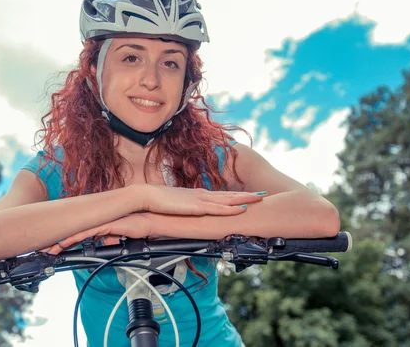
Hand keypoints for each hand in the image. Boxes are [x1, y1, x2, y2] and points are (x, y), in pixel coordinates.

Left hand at [39, 213, 153, 254]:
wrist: (150, 224)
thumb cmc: (138, 228)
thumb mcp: (119, 237)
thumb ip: (108, 239)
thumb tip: (103, 244)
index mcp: (98, 222)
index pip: (76, 230)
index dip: (64, 237)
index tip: (52, 245)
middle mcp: (96, 220)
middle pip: (72, 229)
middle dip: (56, 239)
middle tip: (43, 248)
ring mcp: (99, 221)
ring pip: (75, 232)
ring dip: (62, 242)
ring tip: (50, 250)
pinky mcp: (104, 225)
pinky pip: (85, 233)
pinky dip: (74, 239)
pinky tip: (64, 245)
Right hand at [138, 184, 265, 215]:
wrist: (146, 197)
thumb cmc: (157, 202)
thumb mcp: (175, 206)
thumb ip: (183, 209)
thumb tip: (187, 214)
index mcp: (197, 195)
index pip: (220, 195)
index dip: (235, 195)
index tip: (247, 195)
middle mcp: (201, 195)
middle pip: (228, 194)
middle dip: (246, 195)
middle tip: (262, 194)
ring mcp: (200, 200)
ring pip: (227, 199)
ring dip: (244, 199)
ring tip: (259, 199)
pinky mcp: (196, 207)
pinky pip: (218, 208)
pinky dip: (231, 209)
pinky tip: (242, 209)